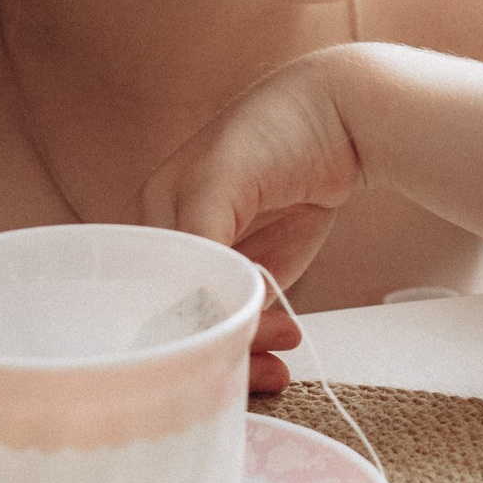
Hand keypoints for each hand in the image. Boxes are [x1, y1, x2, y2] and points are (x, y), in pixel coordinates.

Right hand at [135, 53, 369, 383]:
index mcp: (151, 217)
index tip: (193, 348)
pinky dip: (262, 342)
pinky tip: (280, 351)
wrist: (342, 122)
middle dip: (209, 345)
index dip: (163, 321)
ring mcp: (222, 262)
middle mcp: (180, 244)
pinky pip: (252, 319)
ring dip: (242, 351)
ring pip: (218, 325)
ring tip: (275, 358)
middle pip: (179, 313)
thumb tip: (195, 301)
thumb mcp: (218, 178)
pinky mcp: (261, 273)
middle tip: (240, 360)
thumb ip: (197, 232)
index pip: (140, 285)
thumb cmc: (269, 131)